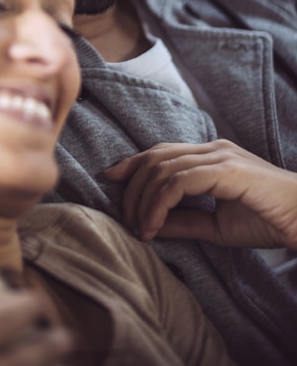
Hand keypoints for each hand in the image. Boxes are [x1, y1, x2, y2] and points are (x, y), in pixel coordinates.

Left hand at [104, 139, 296, 248]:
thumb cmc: (268, 220)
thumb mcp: (216, 225)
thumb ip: (184, 221)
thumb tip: (150, 225)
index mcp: (210, 156)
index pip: (161, 152)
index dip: (133, 163)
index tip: (110, 179)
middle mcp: (212, 149)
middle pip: (155, 158)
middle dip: (132, 187)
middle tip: (126, 219)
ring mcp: (220, 156)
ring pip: (163, 169)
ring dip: (143, 200)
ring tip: (140, 228)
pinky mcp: (227, 170)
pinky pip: (180, 182)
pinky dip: (160, 203)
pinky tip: (154, 225)